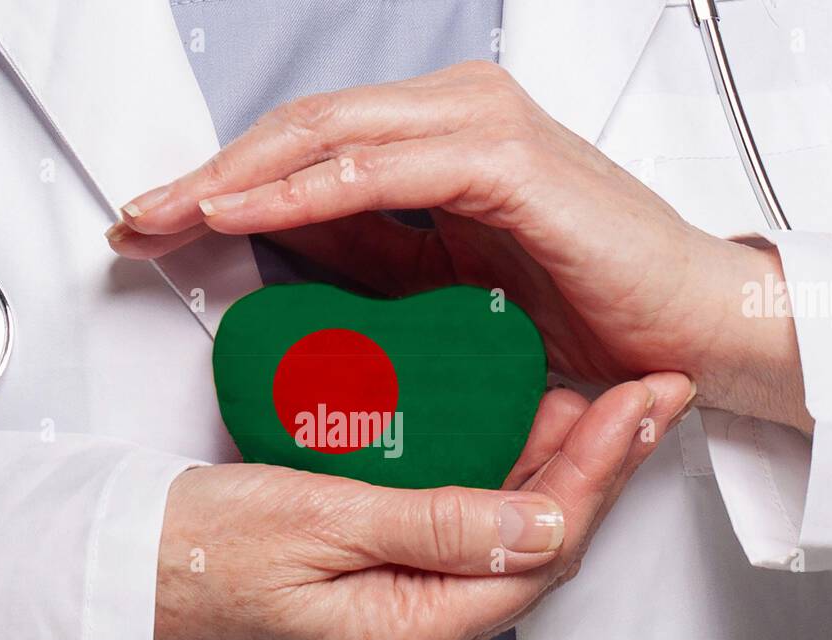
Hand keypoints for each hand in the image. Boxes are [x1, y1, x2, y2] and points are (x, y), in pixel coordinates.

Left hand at [109, 61, 811, 431]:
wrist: (692, 330)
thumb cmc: (591, 309)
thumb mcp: (450, 287)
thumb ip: (376, 254)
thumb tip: (293, 247)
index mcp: (442, 140)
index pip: (309, 147)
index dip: (226, 182)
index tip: (161, 224)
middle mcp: (456, 117)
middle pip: (301, 131)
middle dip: (209, 176)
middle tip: (139, 221)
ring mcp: (479, 129)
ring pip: (327, 136)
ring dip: (237, 178)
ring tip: (168, 218)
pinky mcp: (504, 162)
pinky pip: (380, 171)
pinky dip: (305, 191)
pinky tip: (244, 215)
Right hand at [154, 373, 691, 639]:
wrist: (127, 576)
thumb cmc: (196, 551)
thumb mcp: (317, 521)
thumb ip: (439, 525)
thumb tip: (545, 521)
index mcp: (409, 635)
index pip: (540, 551)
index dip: (598, 472)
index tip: (637, 405)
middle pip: (539, 555)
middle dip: (598, 471)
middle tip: (643, 397)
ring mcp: (402, 627)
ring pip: (508, 548)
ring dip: (555, 475)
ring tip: (600, 405)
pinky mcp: (385, 601)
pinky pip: (466, 546)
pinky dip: (500, 489)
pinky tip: (518, 440)